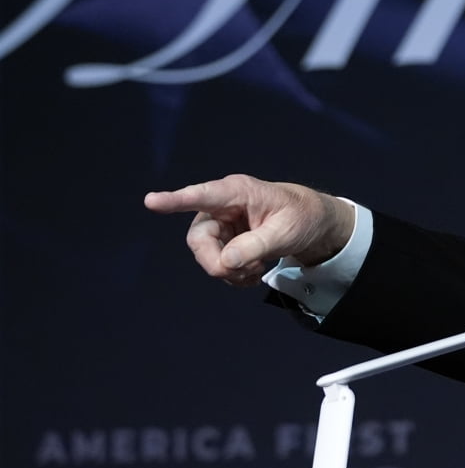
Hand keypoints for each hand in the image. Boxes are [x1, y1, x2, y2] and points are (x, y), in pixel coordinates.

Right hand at [144, 174, 355, 286]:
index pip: (202, 196)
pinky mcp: (222, 242)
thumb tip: (227, 261)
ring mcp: (219, 225)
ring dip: (231, 271)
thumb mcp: (287, 232)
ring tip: (258, 268)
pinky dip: (234, 275)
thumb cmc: (300, 217)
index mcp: (236, 192)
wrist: (309, 223)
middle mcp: (220, 207)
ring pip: (207, 256)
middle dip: (218, 262)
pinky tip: (252, 272)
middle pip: (199, 240)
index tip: (152, 201)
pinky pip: (217, 265)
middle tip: (248, 272)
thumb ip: (257, 245)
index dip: (176, 200)